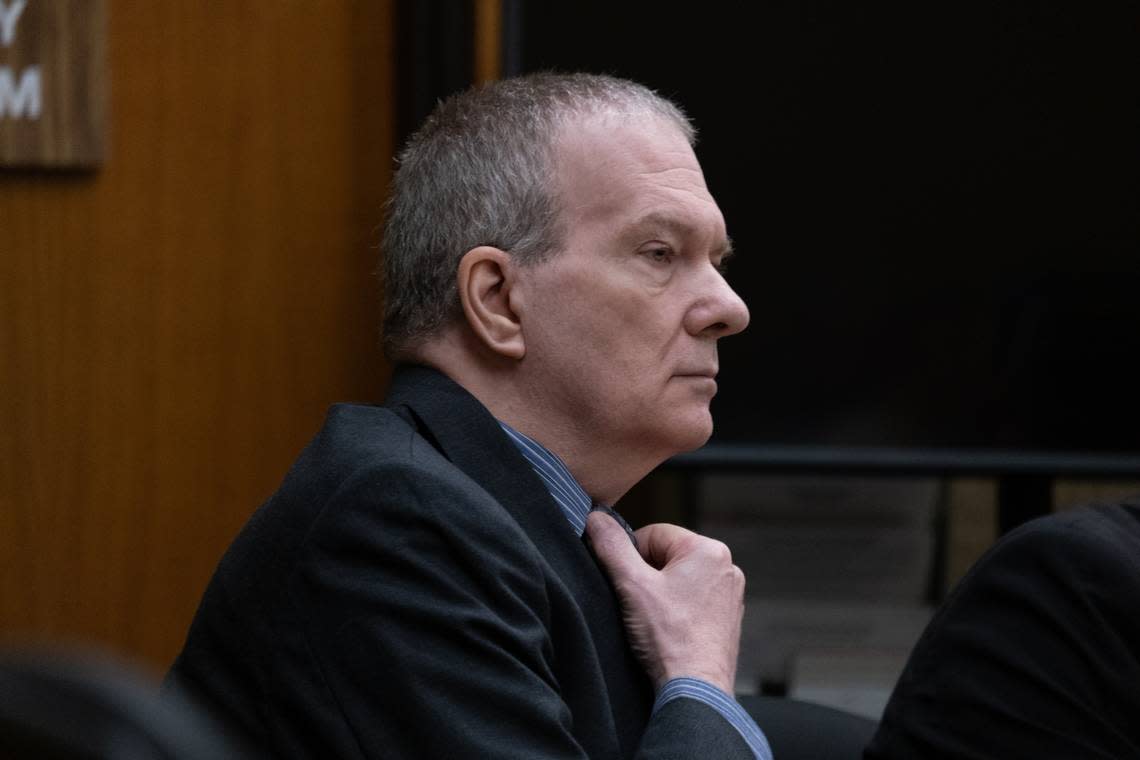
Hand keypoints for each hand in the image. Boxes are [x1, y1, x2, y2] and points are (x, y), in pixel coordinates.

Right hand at [586, 512, 744, 693]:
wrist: (695, 691)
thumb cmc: (668, 639)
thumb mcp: (631, 585)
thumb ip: (611, 546)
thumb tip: (595, 517)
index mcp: (709, 550)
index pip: (654, 534)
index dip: (630, 556)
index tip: (625, 582)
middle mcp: (726, 568)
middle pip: (667, 557)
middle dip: (647, 576)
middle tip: (638, 605)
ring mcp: (730, 596)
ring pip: (679, 581)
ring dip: (660, 595)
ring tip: (653, 622)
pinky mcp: (727, 621)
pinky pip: (692, 603)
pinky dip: (676, 613)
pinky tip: (667, 634)